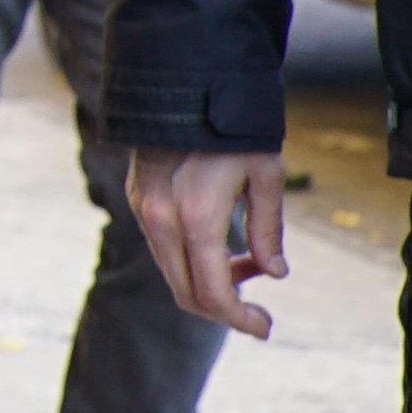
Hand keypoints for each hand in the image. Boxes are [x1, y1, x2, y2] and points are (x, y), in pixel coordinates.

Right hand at [127, 147, 288, 337]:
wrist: (182, 83)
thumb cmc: (234, 128)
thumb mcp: (265, 175)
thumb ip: (268, 230)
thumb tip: (274, 274)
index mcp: (196, 218)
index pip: (213, 294)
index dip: (240, 320)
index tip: (266, 329)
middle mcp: (161, 220)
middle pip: (186, 293)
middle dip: (224, 310)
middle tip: (260, 312)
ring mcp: (143, 209)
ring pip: (172, 273)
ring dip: (209, 282)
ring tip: (249, 264)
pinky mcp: (137, 198)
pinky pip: (162, 248)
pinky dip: (191, 260)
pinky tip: (223, 243)